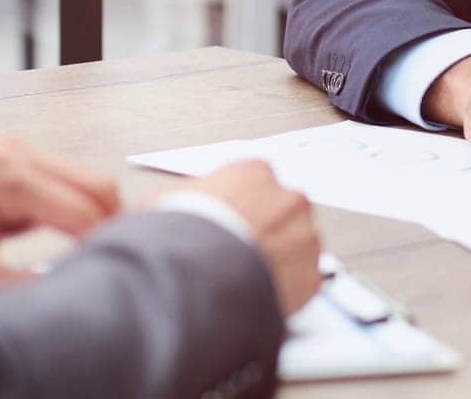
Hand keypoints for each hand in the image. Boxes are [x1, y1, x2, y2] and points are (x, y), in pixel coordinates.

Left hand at [0, 137, 120, 282]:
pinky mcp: (11, 170)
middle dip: (110, 228)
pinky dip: (77, 218)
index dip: (106, 248)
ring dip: (95, 222)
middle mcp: (14, 154)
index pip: (86, 211)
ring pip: (86, 186)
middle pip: (97, 187)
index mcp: (5, 172)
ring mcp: (14, 157)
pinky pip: (64, 190)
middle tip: (111, 274)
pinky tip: (74, 250)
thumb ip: (30, 287)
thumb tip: (81, 294)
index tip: (116, 283)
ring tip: (94, 266)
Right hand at [173, 160, 321, 317]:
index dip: (239, 209)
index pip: (254, 185)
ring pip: (297, 248)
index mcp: (254, 173)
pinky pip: (302, 283)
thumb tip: (160, 208)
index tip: (228, 225)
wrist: (196, 279)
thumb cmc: (179, 238)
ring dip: (279, 261)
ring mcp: (304, 238)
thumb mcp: (161, 204)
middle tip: (238, 255)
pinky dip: (286, 291)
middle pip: (281, 214)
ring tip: (246, 280)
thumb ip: (179, 201)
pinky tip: (258, 297)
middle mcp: (287, 199)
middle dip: (265, 232)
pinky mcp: (311, 277)